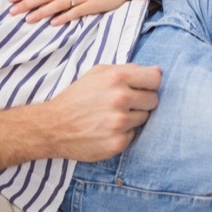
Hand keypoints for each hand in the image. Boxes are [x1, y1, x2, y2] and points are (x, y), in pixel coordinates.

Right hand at [42, 63, 161, 160]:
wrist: (53, 126)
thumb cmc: (77, 97)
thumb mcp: (97, 73)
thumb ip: (128, 69)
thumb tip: (158, 71)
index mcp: (116, 78)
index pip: (155, 79)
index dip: (150, 84)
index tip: (142, 88)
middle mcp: (120, 98)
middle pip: (153, 100)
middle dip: (142, 101)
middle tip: (123, 104)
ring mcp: (119, 122)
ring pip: (145, 118)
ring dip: (132, 117)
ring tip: (111, 116)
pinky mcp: (117, 142)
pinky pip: (134, 135)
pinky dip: (123, 133)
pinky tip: (107, 129)